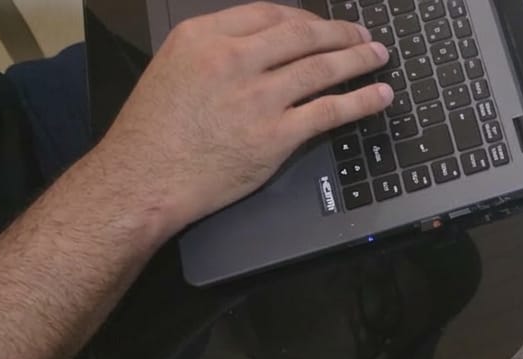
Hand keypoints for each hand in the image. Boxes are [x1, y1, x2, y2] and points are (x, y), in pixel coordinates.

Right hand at [87, 2, 392, 239]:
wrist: (143, 178)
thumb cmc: (154, 131)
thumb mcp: (173, 68)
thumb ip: (215, 52)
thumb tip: (261, 48)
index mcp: (204, 37)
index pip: (269, 14)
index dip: (305, 17)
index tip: (323, 24)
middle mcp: (233, 60)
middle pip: (302, 35)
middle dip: (340, 33)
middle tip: (362, 35)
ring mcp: (257, 97)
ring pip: (323, 68)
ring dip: (358, 59)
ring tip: (378, 56)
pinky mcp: (275, 134)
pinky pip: (331, 110)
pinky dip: (362, 100)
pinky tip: (380, 95)